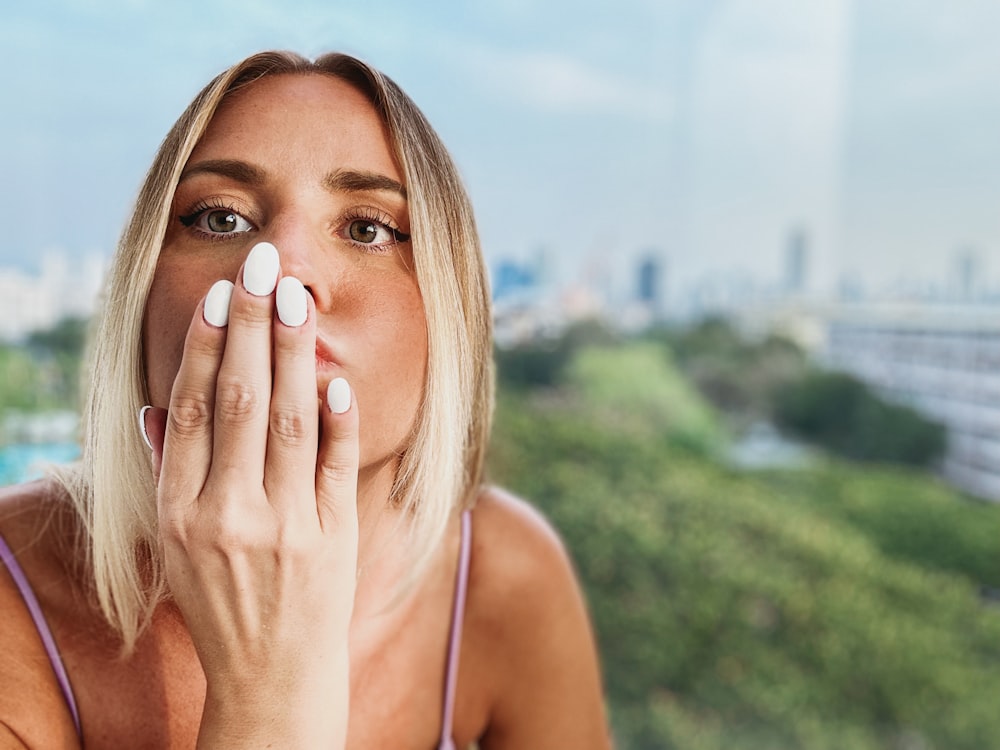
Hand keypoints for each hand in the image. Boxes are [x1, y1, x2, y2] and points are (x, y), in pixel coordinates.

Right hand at [144, 242, 356, 747]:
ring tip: (297, 297)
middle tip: (263, 265)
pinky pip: (337, 468)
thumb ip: (167, 472)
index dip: (205, 347)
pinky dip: (339, 422)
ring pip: (291, 421)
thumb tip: (155, 405)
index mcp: (183, 511)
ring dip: (295, 354)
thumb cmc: (219, 602)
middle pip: (240, 400)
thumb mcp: (174, 544)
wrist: (272, 677)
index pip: (192, 409)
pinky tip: (337, 379)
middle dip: (252, 327)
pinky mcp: (333, 537)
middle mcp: (229, 513)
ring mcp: (286, 525)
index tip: (221, 295)